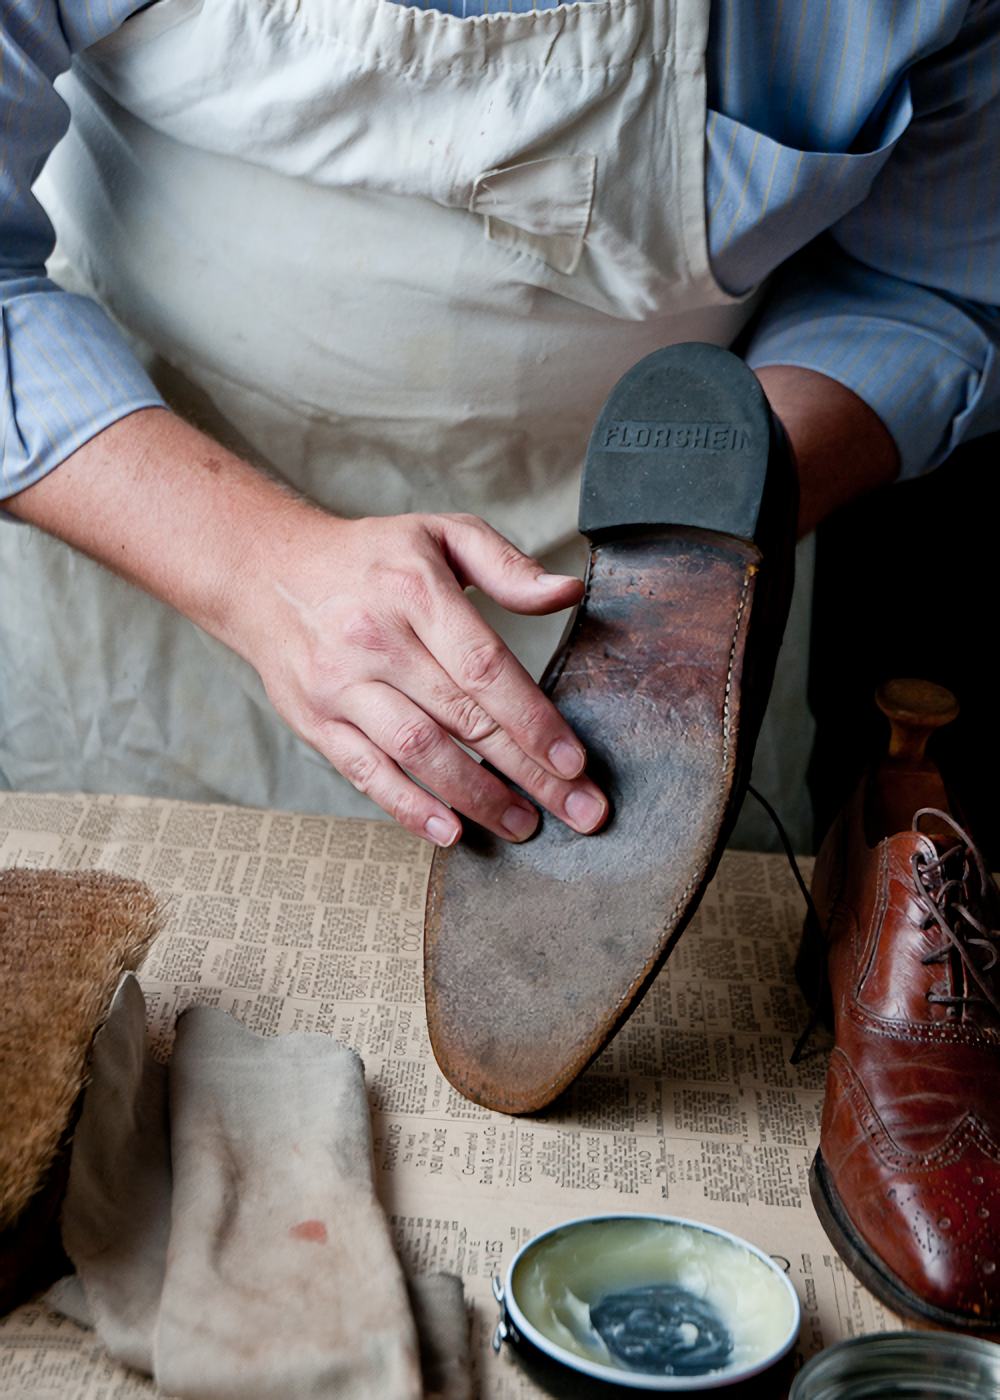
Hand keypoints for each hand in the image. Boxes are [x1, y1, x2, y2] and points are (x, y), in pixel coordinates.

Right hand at [239, 510, 609, 846]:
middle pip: (462, 718)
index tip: (573, 760)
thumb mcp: (441, 534)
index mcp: (415, 591)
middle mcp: (375, 640)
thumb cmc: (370, 558)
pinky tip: (451, 832)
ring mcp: (341, 686)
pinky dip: (409, 808)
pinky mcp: (315, 720)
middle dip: (527, 772)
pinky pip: (366, 773)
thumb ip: (507, 566)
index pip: (483, 666)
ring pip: (417, 752)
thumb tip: (567, 593)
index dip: (532, 718)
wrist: (265, 572)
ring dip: (476, 797)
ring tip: (523, 824)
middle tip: (578, 811)